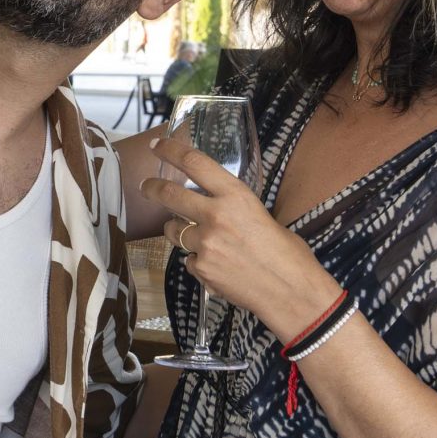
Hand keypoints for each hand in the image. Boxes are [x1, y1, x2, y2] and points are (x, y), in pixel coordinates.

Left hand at [139, 134, 333, 336]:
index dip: (171, 150)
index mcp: (236, 196)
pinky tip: (220, 268)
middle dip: (152, 189)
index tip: (158, 145)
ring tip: (196, 237)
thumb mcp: (262, 217)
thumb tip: (219, 210)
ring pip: (173, 231)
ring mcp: (205, 244)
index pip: (194, 163)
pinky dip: (199, 262)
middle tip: (145, 187)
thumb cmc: (288, 254)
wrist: (291, 292)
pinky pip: (190, 260)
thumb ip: (235, 209)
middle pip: (169, 195)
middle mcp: (216, 216)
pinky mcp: (201, 269)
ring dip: (178, 231)